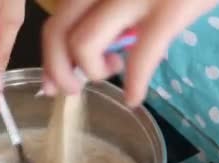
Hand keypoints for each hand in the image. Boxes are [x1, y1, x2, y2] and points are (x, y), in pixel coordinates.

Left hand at [41, 0, 218, 105]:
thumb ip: (105, 8)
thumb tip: (87, 49)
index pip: (54, 17)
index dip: (49, 57)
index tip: (52, 82)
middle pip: (56, 33)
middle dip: (60, 72)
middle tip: (77, 88)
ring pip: (83, 45)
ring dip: (93, 73)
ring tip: (113, 70)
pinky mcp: (169, 9)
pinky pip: (140, 58)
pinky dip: (135, 86)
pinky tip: (135, 98)